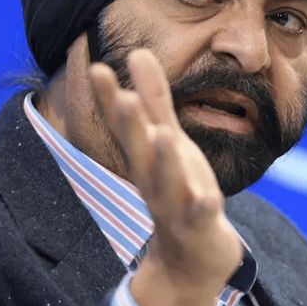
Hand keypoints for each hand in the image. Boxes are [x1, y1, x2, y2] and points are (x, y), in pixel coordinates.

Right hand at [90, 49, 242, 305]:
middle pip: (139, 152)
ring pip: (167, 183)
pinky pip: (201, 217)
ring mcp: (175, 204)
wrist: (191, 253)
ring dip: (164, 161)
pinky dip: (203, 208)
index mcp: (146, 156)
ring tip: (165, 135)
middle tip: (123, 98)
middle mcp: (154, 180)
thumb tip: (137, 51)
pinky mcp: (199, 226)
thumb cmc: (178, 185)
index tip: (97, 67)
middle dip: (131, 127)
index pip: (125, 125)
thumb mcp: (165, 137)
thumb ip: (152, 99)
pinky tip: (208, 198)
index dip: (110, 99)